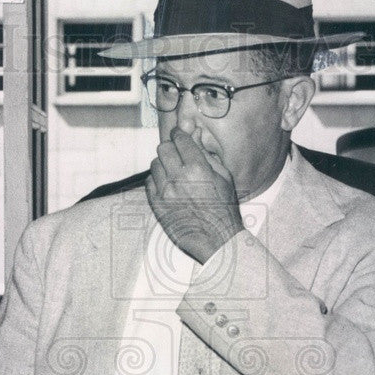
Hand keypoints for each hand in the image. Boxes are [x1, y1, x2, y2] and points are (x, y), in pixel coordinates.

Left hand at [146, 127, 243, 263]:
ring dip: (163, 165)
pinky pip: (149, 182)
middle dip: (171, 149)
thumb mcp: (224, 178)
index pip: (180, 139)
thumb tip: (196, 135)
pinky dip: (156, 181)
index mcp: (198, 169)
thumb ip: (207, 155)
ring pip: (154, 164)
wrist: (217, 240)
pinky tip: (168, 186)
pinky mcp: (157, 206)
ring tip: (174, 173)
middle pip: (163, 148)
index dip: (180, 135)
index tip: (180, 136)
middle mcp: (179, 178)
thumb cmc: (224, 209)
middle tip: (178, 155)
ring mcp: (165, 193)